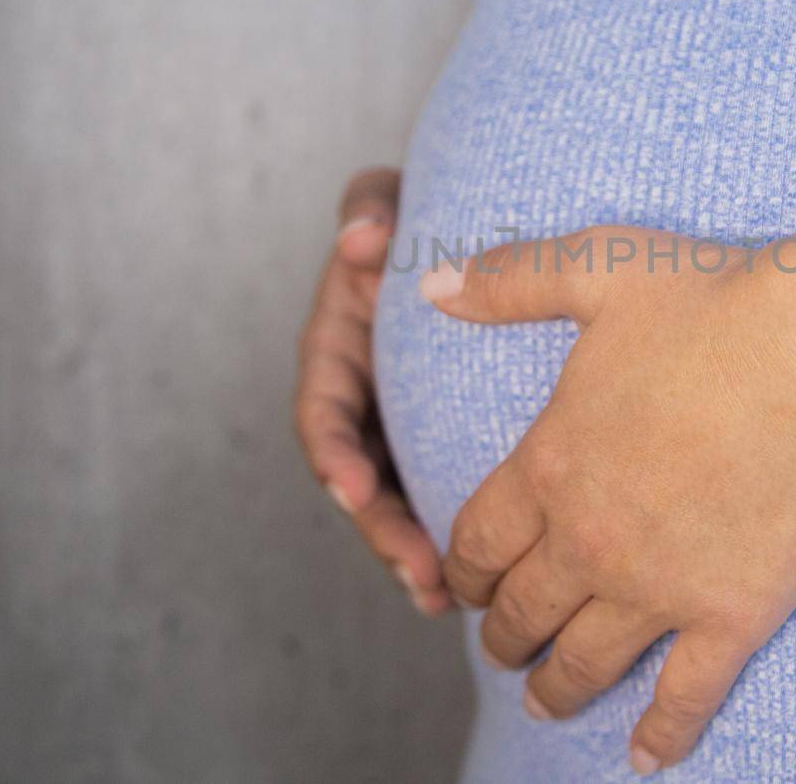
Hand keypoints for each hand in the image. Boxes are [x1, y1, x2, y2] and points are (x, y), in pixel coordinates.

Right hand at [294, 167, 450, 615]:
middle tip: (421, 574)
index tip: (354, 489)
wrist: (465, 233)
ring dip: (411, 554)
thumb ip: (368, 204)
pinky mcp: (436, 444)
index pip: (324, 411)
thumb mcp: (387, 197)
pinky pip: (435, 496)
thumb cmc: (419, 214)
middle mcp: (362, 398)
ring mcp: (397, 427)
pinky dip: (449, 539)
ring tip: (442, 599)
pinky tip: (471, 585)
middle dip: (382, 531)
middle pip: (358, 481)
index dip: (335, 455)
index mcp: (337, 348)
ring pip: (394, 503)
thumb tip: (359, 240)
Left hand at [422, 227, 795, 773]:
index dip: (463, 569)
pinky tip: (647, 758)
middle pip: (523, 608)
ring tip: (544, 705)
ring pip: (585, 661)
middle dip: (502, 632)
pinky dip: (663, 733)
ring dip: (556, 688)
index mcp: (552, 464)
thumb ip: (509, 282)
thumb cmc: (718, 304)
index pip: (480, 539)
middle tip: (499, 646)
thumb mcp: (599, 270)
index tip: (460, 585)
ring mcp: (657, 587)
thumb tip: (429, 283)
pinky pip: (687, 694)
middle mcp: (589, 539)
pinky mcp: (730, 615)